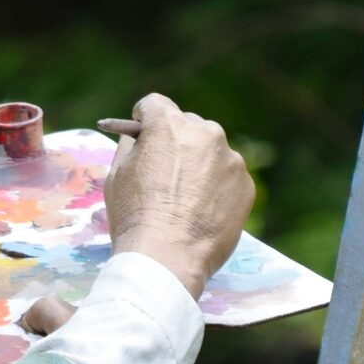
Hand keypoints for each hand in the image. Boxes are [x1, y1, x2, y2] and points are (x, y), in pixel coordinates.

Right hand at [104, 92, 254, 299]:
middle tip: (164, 171)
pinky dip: (217, 187)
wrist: (167, 259)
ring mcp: (230, 159)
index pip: (154, 104)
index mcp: (169, 124)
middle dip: (175, 141)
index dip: (143, 119)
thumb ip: (130, 145)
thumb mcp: (118, 174)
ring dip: (199, 164)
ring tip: (184, 199)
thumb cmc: (135, 216)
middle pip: (187, 125)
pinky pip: (227, 176)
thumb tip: (139, 136)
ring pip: (211, 151)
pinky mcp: (245, 185)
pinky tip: (201, 212)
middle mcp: (206, 133)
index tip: (141, 133)